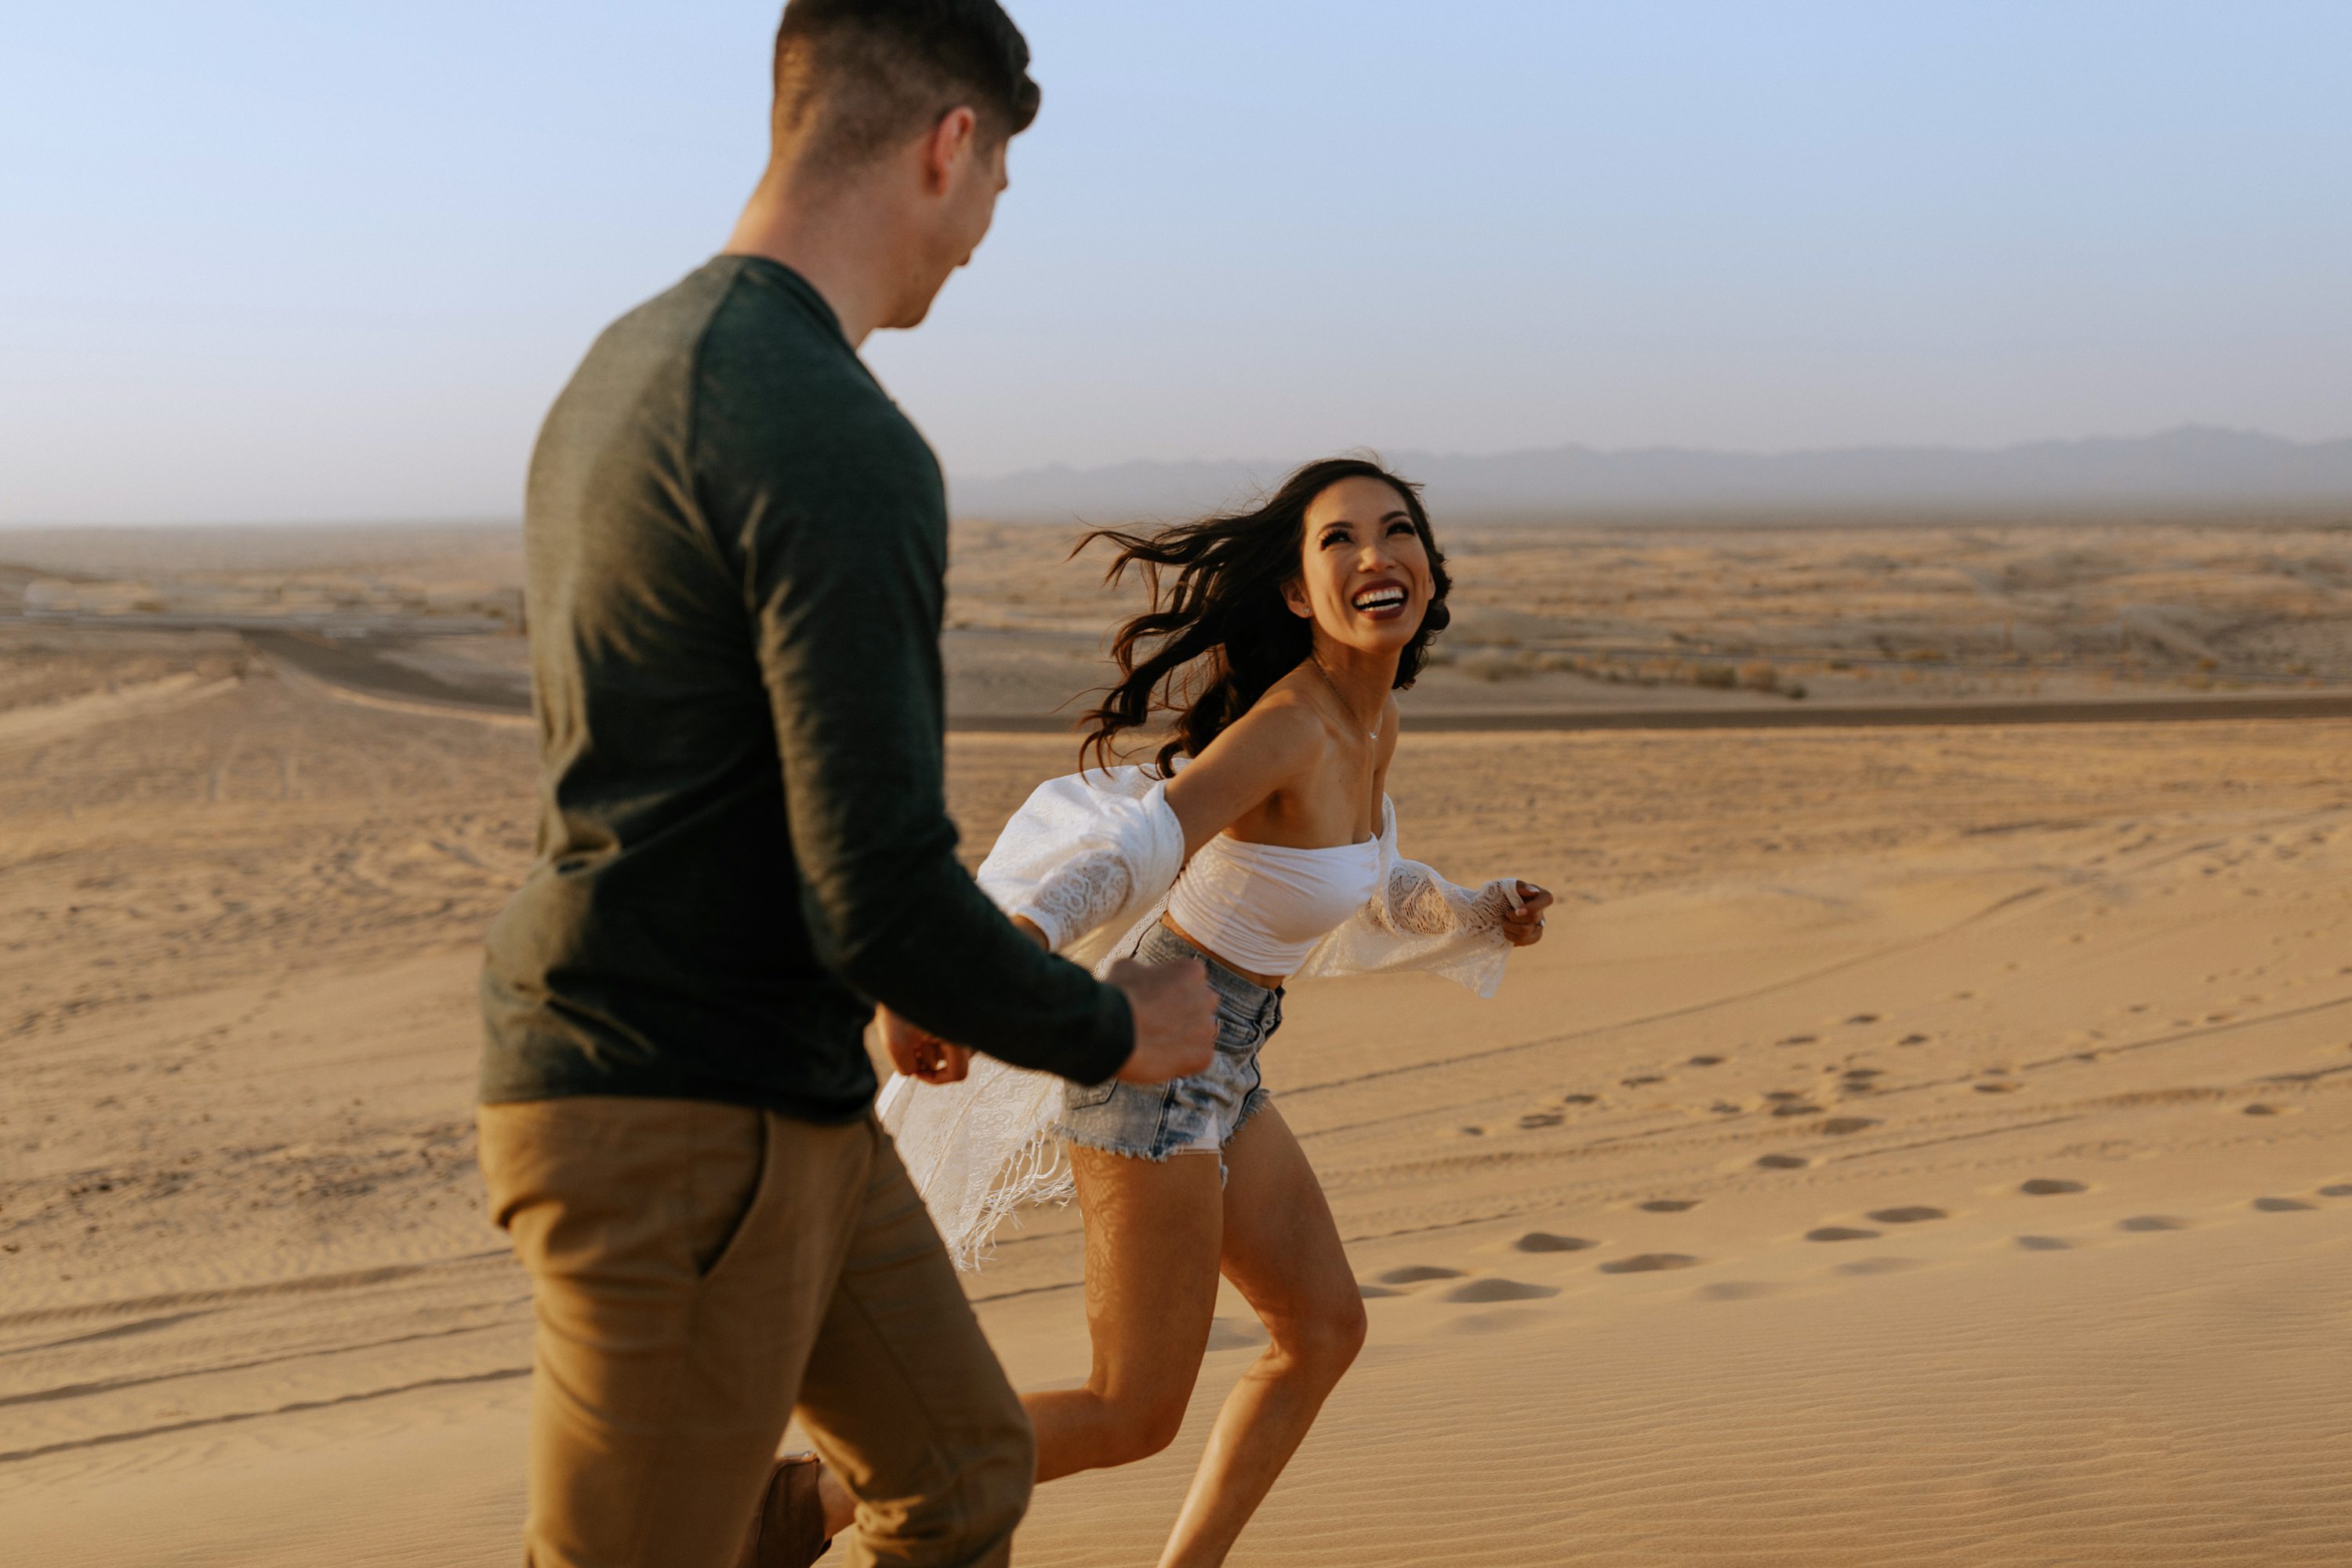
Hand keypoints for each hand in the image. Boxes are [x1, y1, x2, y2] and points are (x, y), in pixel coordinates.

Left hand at [879, 1005, 971, 1083]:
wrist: (900, 970)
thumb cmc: (899, 1004)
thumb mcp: (895, 1043)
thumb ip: (906, 1067)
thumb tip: (914, 1070)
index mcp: (958, 1037)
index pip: (958, 1073)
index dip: (935, 1079)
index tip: (916, 1071)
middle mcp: (966, 1028)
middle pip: (953, 1059)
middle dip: (930, 1058)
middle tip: (911, 1047)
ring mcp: (962, 1018)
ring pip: (949, 1045)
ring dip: (929, 1045)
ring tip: (910, 1030)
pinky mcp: (955, 1010)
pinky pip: (947, 1030)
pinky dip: (931, 1033)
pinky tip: (916, 1023)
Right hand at [1106, 955, 1216, 1083]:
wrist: (1114, 1031)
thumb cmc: (1118, 996)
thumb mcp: (1126, 968)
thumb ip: (1145, 971)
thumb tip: (1140, 977)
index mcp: (1191, 971)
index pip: (1191, 979)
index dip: (1172, 991)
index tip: (1156, 1000)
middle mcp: (1206, 997)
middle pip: (1202, 1005)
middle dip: (1185, 1013)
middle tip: (1159, 1022)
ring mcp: (1207, 1027)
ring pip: (1201, 1034)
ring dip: (1185, 1038)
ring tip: (1156, 1044)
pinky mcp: (1203, 1055)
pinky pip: (1198, 1058)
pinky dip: (1184, 1061)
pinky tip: (1161, 1059)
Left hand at [1501, 880, 1552, 947]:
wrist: (1496, 908)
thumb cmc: (1504, 893)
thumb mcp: (1508, 886)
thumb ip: (1520, 886)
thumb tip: (1534, 892)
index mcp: (1542, 896)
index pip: (1547, 900)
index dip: (1532, 907)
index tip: (1517, 910)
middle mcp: (1543, 912)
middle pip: (1533, 918)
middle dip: (1513, 917)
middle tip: (1505, 913)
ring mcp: (1539, 927)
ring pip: (1525, 932)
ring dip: (1509, 927)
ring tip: (1503, 921)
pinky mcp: (1532, 938)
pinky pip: (1522, 941)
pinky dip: (1509, 935)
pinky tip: (1506, 929)